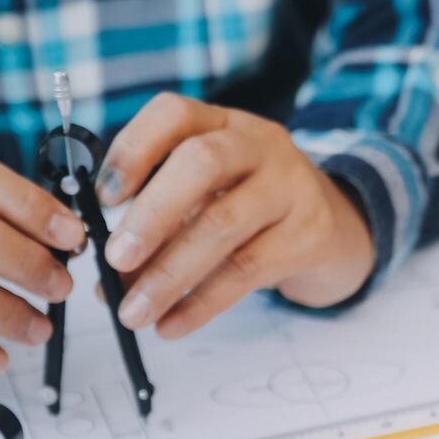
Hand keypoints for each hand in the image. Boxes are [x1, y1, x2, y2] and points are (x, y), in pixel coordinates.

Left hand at [96, 94, 375, 338]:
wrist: (335, 232)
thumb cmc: (255, 212)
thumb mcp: (209, 198)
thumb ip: (159, 226)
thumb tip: (106, 280)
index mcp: (223, 125)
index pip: (174, 114)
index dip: (133, 150)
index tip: (103, 199)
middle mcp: (261, 145)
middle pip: (201, 162)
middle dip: (151, 213)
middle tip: (115, 259)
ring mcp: (291, 187)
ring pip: (223, 224)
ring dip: (169, 273)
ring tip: (135, 312)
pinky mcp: (310, 234)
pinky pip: (247, 271)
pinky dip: (202, 303)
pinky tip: (173, 324)